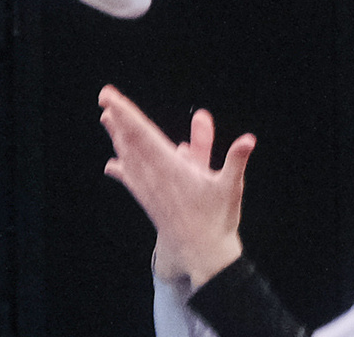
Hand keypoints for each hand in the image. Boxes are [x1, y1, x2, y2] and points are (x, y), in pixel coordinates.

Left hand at [99, 85, 253, 289]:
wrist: (202, 256)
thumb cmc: (218, 221)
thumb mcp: (231, 187)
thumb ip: (236, 160)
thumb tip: (249, 140)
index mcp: (172, 169)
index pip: (145, 135)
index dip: (128, 115)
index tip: (112, 99)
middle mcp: (156, 178)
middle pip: (132, 142)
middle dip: (119, 118)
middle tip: (104, 96)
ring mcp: (151, 191)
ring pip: (129, 158)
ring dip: (118, 137)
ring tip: (106, 118)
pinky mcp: (151, 203)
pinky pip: (132, 180)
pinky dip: (122, 169)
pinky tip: (111, 165)